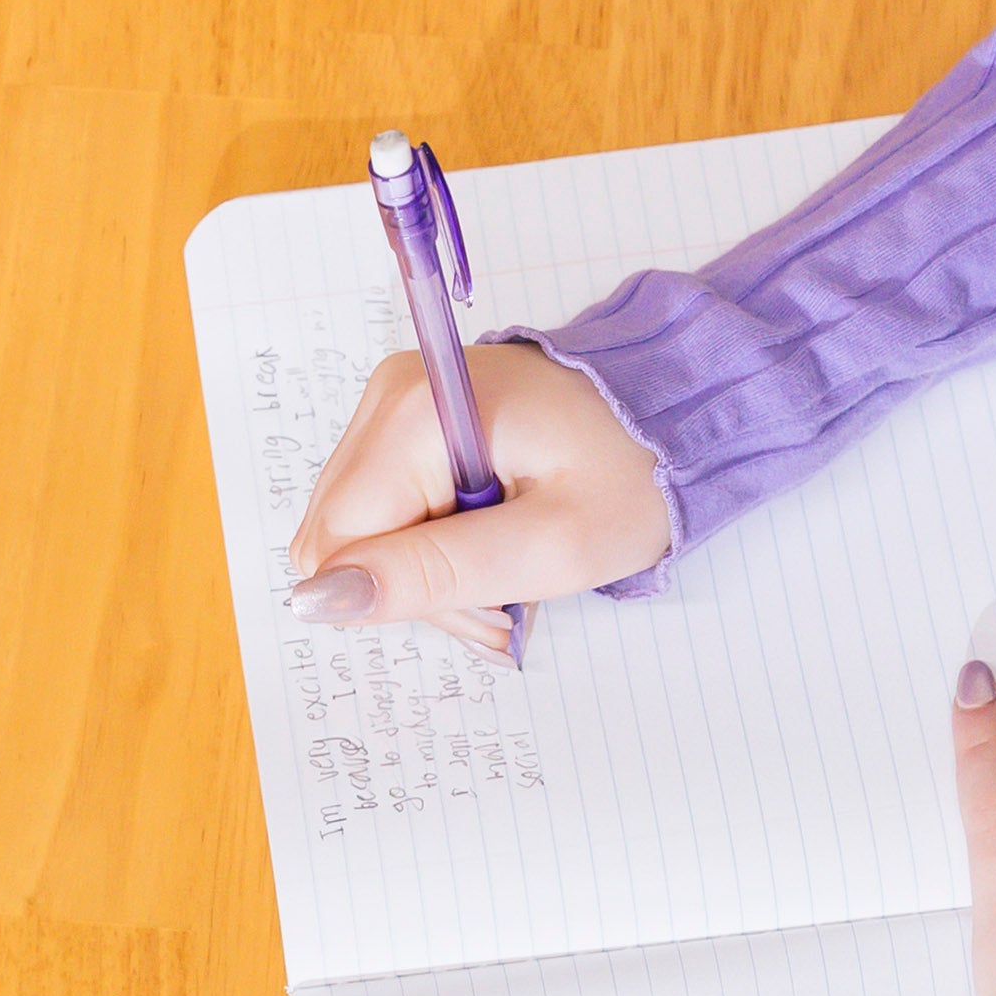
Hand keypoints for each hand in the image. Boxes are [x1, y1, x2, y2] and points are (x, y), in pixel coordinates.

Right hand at [284, 341, 672, 656]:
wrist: (678, 408)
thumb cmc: (634, 474)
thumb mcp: (550, 546)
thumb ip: (434, 575)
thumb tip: (317, 599)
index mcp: (416, 415)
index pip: (338, 544)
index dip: (403, 593)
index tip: (489, 596)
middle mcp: (388, 395)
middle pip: (342, 538)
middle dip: (417, 587)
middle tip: (506, 593)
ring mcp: (393, 404)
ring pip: (358, 532)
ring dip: (428, 572)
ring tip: (507, 564)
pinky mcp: (406, 421)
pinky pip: (381, 510)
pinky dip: (432, 544)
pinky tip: (491, 538)